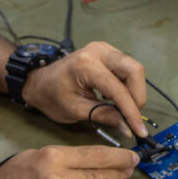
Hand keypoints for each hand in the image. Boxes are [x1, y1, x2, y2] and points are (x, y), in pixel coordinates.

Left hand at [22, 41, 148, 137]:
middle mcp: (98, 51)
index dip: (131, 112)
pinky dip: (127, 84)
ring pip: (133, 68)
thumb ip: (104, 116)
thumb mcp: (76, 110)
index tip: (139, 131)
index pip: (119, 89)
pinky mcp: (106, 52)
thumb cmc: (51, 96)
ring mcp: (103, 48)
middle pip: (134, 70)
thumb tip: (128, 127)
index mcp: (86, 65)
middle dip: (137, 96)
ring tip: (122, 109)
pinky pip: (126, 67)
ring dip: (133, 91)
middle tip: (132, 117)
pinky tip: (115, 98)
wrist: (38, 82)